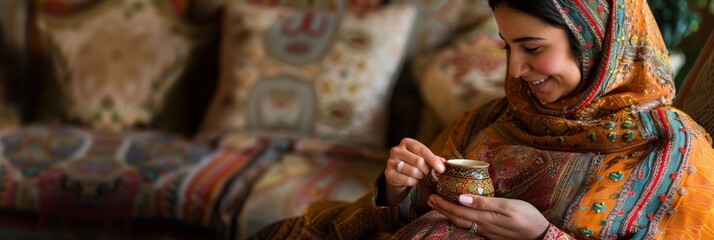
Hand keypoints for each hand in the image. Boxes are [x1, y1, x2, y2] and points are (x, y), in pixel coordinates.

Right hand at [385, 138, 445, 203]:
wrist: (397, 173)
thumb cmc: (413, 163)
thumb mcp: (423, 157)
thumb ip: (434, 159)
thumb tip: (444, 163)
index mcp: (407, 142)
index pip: (422, 150)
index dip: (433, 160)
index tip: (441, 169)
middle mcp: (397, 150)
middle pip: (418, 162)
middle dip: (426, 170)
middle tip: (427, 173)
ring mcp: (391, 161)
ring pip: (413, 172)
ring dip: (420, 176)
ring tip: (419, 175)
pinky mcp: (389, 173)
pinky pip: (407, 180)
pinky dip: (413, 182)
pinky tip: (413, 180)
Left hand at [427, 194, 548, 239]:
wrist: (541, 235)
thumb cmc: (527, 217)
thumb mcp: (508, 206)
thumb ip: (484, 202)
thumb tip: (461, 198)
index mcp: (485, 218)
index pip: (458, 211)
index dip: (443, 204)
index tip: (432, 197)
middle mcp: (482, 227)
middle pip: (457, 218)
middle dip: (442, 209)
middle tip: (430, 200)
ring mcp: (487, 232)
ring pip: (462, 224)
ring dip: (449, 215)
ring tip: (440, 207)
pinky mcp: (492, 234)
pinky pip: (470, 227)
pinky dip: (460, 219)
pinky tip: (460, 215)